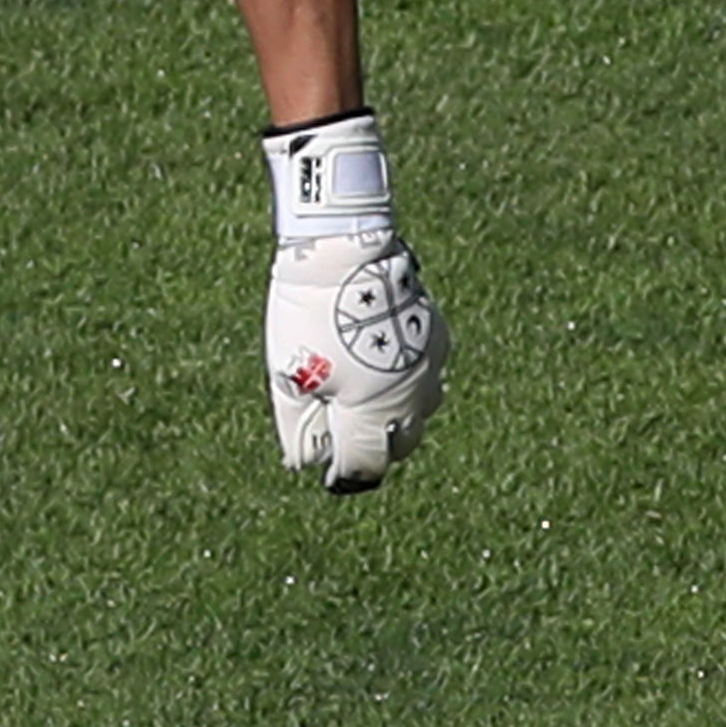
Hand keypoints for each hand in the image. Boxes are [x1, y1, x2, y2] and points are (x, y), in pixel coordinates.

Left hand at [262, 110, 441, 488]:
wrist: (345, 250)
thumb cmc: (309, 317)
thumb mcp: (288, 377)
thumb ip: (298, 427)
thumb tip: (305, 461)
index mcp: (372, 412)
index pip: (366, 466)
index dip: (346, 475)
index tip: (331, 475)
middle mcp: (411, 396)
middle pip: (401, 444)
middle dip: (375, 446)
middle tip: (346, 434)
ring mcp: (430, 366)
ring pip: (421, 410)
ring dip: (397, 413)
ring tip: (364, 397)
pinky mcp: (437, 336)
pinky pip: (428, 374)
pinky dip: (408, 380)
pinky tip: (381, 363)